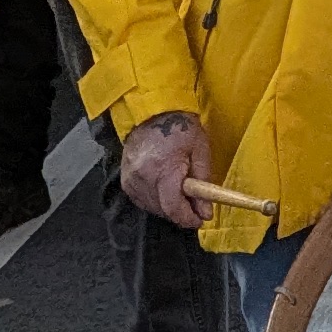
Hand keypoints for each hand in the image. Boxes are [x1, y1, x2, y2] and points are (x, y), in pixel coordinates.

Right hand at [117, 109, 210, 229]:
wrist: (152, 113)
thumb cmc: (181, 128)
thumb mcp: (200, 150)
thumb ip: (204, 183)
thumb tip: (206, 212)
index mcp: (164, 168)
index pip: (173, 206)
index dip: (188, 218)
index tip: (200, 219)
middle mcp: (143, 177)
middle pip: (163, 210)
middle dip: (181, 212)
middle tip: (195, 203)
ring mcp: (131, 179)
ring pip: (153, 208)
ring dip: (168, 206)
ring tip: (179, 190)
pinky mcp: (125, 181)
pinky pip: (142, 201)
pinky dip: (155, 200)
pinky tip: (164, 188)